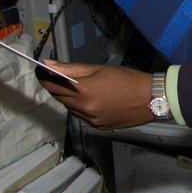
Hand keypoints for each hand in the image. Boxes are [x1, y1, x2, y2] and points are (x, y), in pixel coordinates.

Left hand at [39, 60, 156, 129]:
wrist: (152, 99)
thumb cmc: (128, 79)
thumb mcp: (100, 69)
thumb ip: (72, 68)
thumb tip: (49, 64)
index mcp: (83, 91)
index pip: (53, 85)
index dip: (44, 77)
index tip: (39, 70)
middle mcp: (83, 109)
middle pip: (59, 97)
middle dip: (56, 86)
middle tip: (59, 76)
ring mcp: (89, 121)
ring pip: (69, 107)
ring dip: (69, 97)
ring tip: (81, 87)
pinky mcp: (96, 127)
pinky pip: (80, 116)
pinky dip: (80, 107)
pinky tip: (92, 99)